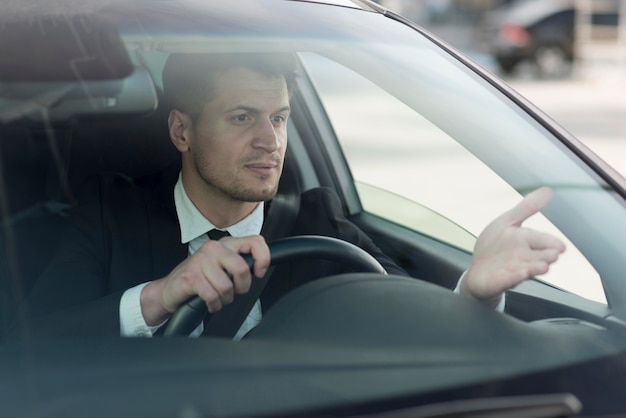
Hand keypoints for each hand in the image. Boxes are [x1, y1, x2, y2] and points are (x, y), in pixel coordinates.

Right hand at [141, 235, 269, 325]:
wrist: (171, 289)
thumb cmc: (200, 279)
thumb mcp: (224, 266)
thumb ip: (241, 263)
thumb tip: (260, 268)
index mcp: (226, 244)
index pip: (255, 242)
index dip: (263, 259)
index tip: (259, 273)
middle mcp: (214, 248)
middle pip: (242, 269)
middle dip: (242, 287)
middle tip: (234, 292)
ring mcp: (201, 261)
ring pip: (227, 286)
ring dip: (225, 299)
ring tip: (218, 297)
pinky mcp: (191, 276)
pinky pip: (212, 296)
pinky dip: (214, 305)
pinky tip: (210, 303)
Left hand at [461, 187, 565, 307]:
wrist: (478, 270)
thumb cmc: (495, 246)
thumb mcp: (508, 222)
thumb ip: (526, 208)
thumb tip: (548, 190)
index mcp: (526, 241)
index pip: (543, 241)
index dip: (552, 243)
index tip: (561, 246)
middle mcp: (524, 257)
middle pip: (539, 257)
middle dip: (547, 256)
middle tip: (554, 255)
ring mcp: (514, 270)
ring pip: (528, 269)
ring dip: (535, 267)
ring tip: (543, 265)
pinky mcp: (502, 281)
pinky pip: (510, 279)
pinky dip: (515, 277)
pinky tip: (520, 273)